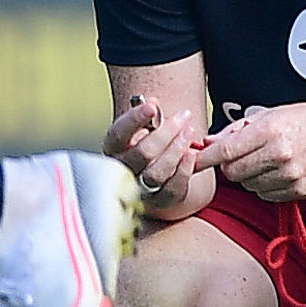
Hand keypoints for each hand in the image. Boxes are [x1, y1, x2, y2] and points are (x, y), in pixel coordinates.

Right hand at [104, 94, 205, 209]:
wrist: (156, 168)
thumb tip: (153, 105)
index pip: (119, 134)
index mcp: (113, 148)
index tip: (153, 105)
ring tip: (189, 132)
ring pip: (156, 173)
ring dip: (176, 150)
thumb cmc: (148, 141)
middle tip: (184, 116)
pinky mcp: (159, 202)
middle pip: (142, 153)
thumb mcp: (144, 126)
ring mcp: (139, 189)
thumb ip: (148, 116)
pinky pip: (172, 190)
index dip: (135, 119)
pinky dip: (183, 171)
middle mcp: (122, 170)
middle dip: (166, 132)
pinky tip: (191, 155)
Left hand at [199, 102, 305, 203]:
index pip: (226, 151)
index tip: (190, 162)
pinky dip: (265, 186)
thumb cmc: (303, 119)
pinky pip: (266, 195)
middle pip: (233, 172)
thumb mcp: (269, 115)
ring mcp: (290, 176)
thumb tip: (207, 143)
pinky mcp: (299, 191)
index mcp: (269, 131)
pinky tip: (278, 172)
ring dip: (249, 177)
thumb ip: (235, 131)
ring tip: (266, 161)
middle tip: (242, 155)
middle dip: (230, 166)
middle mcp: (279, 154)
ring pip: (248, 186)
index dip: (204, 158)